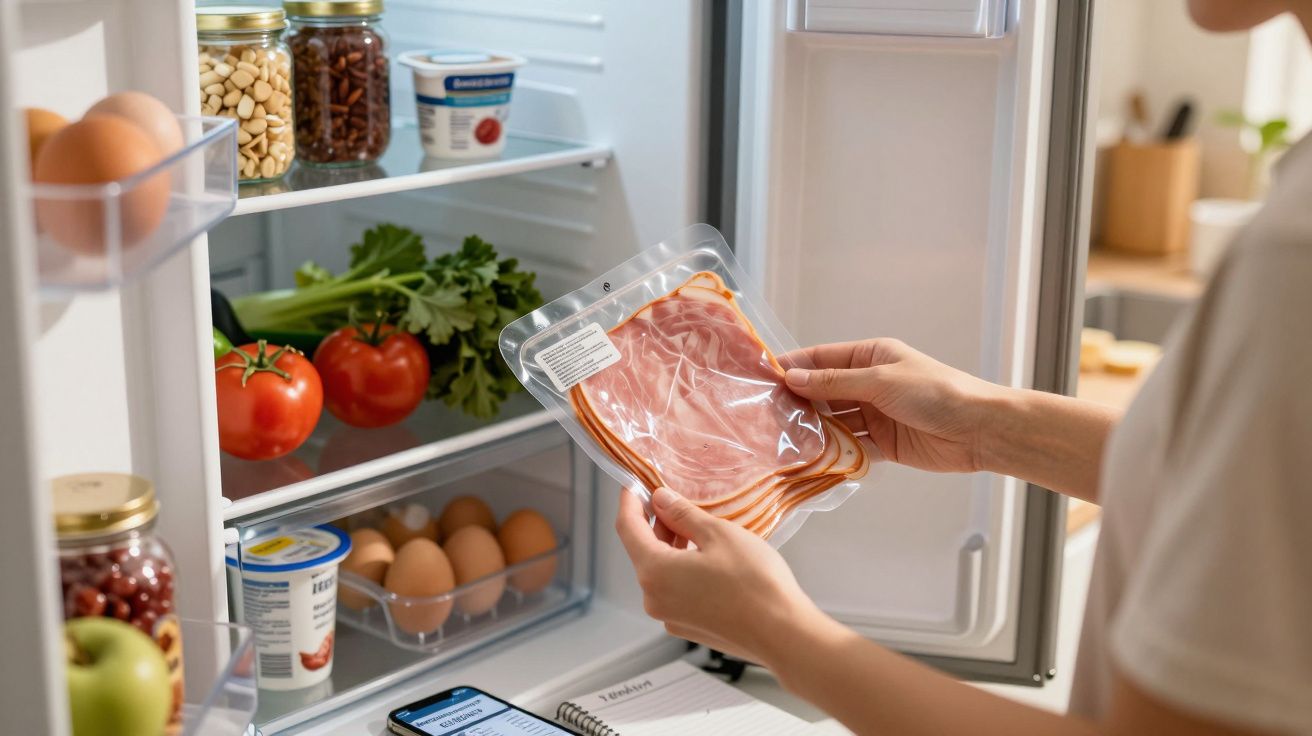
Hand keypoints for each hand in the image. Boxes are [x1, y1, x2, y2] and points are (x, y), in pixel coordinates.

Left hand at [615, 487, 826, 664]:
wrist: (783, 634)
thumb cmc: (754, 582)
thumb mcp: (718, 533)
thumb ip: (682, 514)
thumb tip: (660, 500)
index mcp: (654, 572)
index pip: (627, 528)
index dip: (629, 502)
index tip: (634, 483)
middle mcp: (654, 598)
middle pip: (644, 551)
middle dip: (657, 524)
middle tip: (677, 500)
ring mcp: (671, 617)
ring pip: (662, 571)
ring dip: (673, 547)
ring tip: (698, 527)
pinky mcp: (689, 627)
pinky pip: (676, 590)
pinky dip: (684, 569)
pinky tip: (709, 558)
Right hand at [782, 338, 1005, 473]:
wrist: (978, 430)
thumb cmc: (935, 393)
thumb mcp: (881, 380)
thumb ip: (836, 382)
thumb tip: (794, 377)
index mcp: (871, 357)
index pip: (822, 359)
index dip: (794, 367)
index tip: (762, 378)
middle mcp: (870, 383)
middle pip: (825, 391)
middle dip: (799, 401)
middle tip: (764, 414)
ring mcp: (876, 414)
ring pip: (834, 420)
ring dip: (814, 429)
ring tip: (782, 438)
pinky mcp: (883, 443)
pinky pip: (851, 446)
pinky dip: (834, 451)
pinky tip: (812, 458)